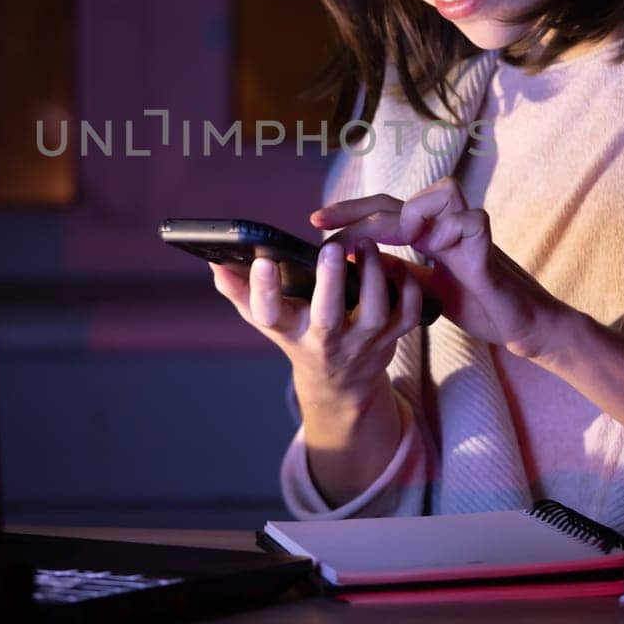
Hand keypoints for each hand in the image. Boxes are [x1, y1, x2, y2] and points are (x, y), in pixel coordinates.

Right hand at [209, 238, 425, 405]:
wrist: (340, 381)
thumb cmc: (299, 335)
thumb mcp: (266, 318)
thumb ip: (239, 291)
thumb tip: (215, 262)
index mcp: (289, 330)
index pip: (267, 315)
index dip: (262, 290)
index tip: (263, 260)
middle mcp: (324, 340)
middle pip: (327, 317)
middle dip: (330, 282)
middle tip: (330, 247)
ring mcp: (361, 342)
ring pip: (374, 313)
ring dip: (373, 276)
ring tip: (365, 242)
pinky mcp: (391, 337)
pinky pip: (406, 316)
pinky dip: (408, 291)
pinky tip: (396, 264)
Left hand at [309, 178, 564, 358]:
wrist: (521, 324)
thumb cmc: (480, 302)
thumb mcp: (426, 289)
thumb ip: (400, 272)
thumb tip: (363, 262)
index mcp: (429, 234)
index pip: (383, 213)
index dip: (350, 214)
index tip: (315, 223)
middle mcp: (446, 225)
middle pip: (398, 199)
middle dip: (357, 209)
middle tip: (322, 222)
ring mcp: (468, 231)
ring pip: (441, 191)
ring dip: (411, 216)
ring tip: (395, 244)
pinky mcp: (489, 246)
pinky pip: (471, 220)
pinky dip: (452, 231)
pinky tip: (440, 252)